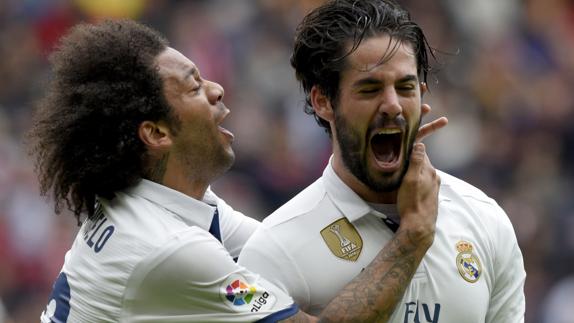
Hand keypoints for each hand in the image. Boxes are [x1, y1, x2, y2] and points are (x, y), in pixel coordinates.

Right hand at [396, 103, 445, 247]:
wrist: (420, 227)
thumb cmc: (412, 203)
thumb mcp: (410, 180)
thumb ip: (416, 161)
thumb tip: (420, 143)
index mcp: (428, 170)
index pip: (420, 149)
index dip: (413, 139)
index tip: (409, 128)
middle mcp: (433, 176)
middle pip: (422, 158)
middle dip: (414, 150)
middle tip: (406, 140)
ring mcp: (433, 186)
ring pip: (422, 169)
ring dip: (414, 164)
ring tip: (402, 162)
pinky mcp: (431, 194)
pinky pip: (422, 179)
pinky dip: (416, 175)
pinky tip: (409, 180)